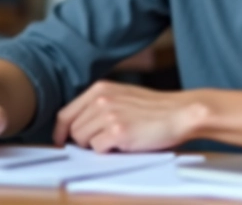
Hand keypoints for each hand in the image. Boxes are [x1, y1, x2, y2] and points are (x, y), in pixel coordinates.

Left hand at [53, 80, 206, 152]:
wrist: (180, 112)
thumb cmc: (155, 108)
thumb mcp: (122, 96)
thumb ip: (100, 105)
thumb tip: (77, 126)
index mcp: (100, 89)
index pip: (65, 113)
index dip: (61, 131)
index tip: (62, 141)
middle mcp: (101, 99)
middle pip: (73, 129)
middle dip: (84, 140)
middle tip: (104, 142)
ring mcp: (109, 115)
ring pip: (83, 140)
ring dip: (97, 145)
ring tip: (118, 140)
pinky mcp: (118, 131)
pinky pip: (98, 149)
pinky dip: (108, 151)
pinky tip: (125, 143)